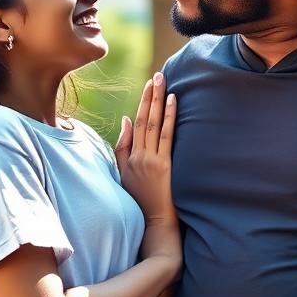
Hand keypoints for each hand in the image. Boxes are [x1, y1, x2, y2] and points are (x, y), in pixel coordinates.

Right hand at [117, 72, 177, 226]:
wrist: (153, 221)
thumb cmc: (139, 199)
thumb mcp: (123, 173)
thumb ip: (123, 147)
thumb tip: (128, 120)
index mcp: (129, 157)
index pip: (136, 124)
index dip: (142, 103)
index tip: (147, 86)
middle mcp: (139, 156)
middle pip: (145, 119)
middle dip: (150, 96)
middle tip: (157, 75)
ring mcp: (151, 160)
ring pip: (154, 124)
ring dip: (159, 101)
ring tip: (164, 82)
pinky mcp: (164, 166)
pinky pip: (167, 136)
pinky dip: (169, 117)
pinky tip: (173, 102)